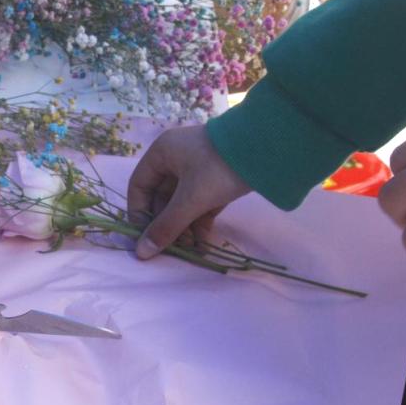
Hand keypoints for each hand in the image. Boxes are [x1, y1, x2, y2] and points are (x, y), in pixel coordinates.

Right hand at [127, 125, 251, 258]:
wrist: (266, 150)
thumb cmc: (218, 169)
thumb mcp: (190, 199)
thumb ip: (166, 227)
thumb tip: (141, 253)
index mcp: (162, 153)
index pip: (139, 187)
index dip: (139, 213)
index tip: (145, 237)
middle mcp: (176, 158)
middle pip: (162, 198)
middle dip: (167, 225)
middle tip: (171, 249)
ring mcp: (197, 168)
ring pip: (182, 203)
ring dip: (184, 227)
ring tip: (191, 249)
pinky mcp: (216, 179)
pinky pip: (200, 203)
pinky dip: (200, 222)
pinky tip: (203, 243)